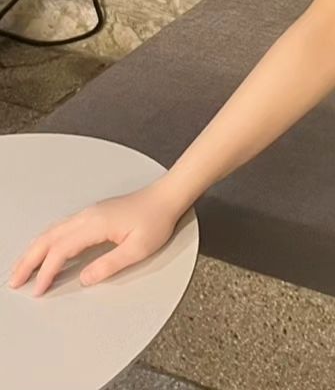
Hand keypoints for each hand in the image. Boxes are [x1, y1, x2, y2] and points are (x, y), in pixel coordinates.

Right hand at [6, 182, 184, 296]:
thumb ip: (110, 265)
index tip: (38, 290)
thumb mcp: (138, 248)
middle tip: (14, 281)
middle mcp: (87, 216)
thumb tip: (84, 279)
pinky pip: (61, 227)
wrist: (168, 196)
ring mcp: (89, 213)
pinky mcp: (94, 214)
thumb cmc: (156, 219)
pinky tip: (45, 250)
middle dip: (28, 260)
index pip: (61, 250)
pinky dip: (46, 241)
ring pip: (51, 231)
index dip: (47, 272)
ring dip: (34, 250)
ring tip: (22, 269)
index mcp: (95, 224)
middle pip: (48, 238)